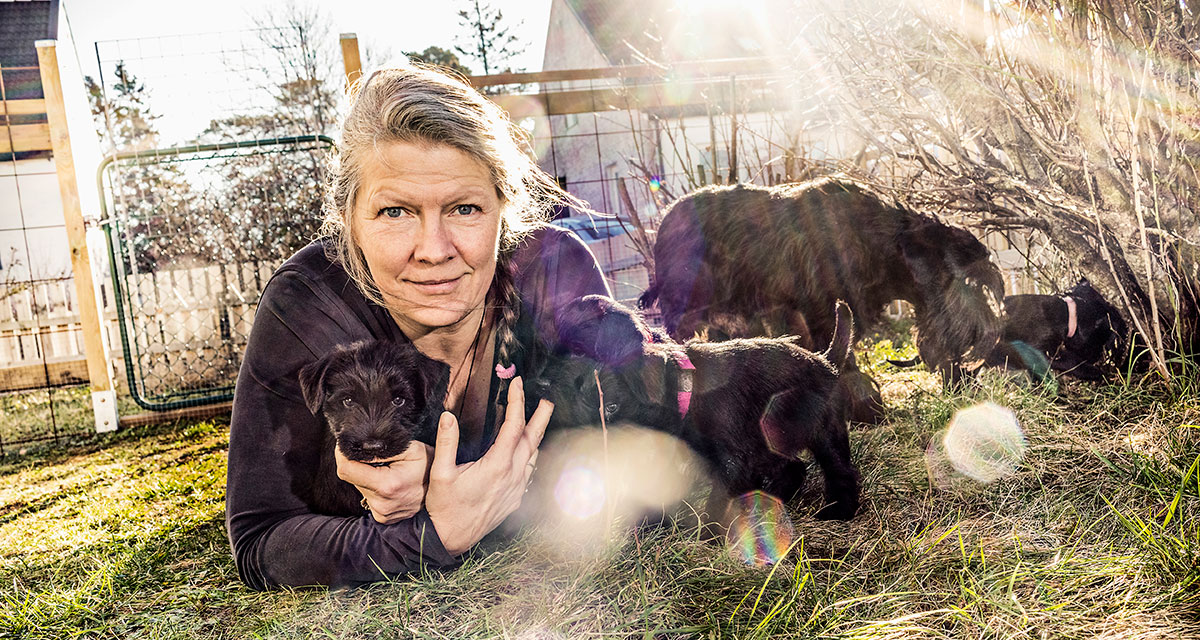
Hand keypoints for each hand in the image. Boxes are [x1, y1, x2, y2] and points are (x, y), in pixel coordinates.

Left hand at [335, 439, 432, 523]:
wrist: (445, 494)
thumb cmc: (430, 467)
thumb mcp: (411, 448)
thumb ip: (384, 446)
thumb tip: (359, 443)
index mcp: (387, 485)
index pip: (346, 470)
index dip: (342, 454)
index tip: (347, 444)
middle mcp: (381, 504)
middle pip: (352, 477)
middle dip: (358, 463)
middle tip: (377, 455)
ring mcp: (382, 513)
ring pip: (359, 487)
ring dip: (367, 475)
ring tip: (387, 468)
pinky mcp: (383, 518)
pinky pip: (368, 497)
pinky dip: (374, 487)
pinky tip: (389, 481)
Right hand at [426, 377, 552, 554]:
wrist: (450, 538)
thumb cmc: (444, 506)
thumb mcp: (440, 473)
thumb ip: (446, 443)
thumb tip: (448, 416)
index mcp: (497, 465)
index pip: (513, 426)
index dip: (516, 402)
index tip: (516, 384)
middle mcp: (512, 476)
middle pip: (532, 439)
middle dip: (540, 417)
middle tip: (546, 401)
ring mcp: (516, 489)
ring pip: (533, 456)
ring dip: (536, 437)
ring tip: (539, 422)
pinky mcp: (515, 499)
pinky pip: (529, 472)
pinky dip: (530, 456)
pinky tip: (527, 452)